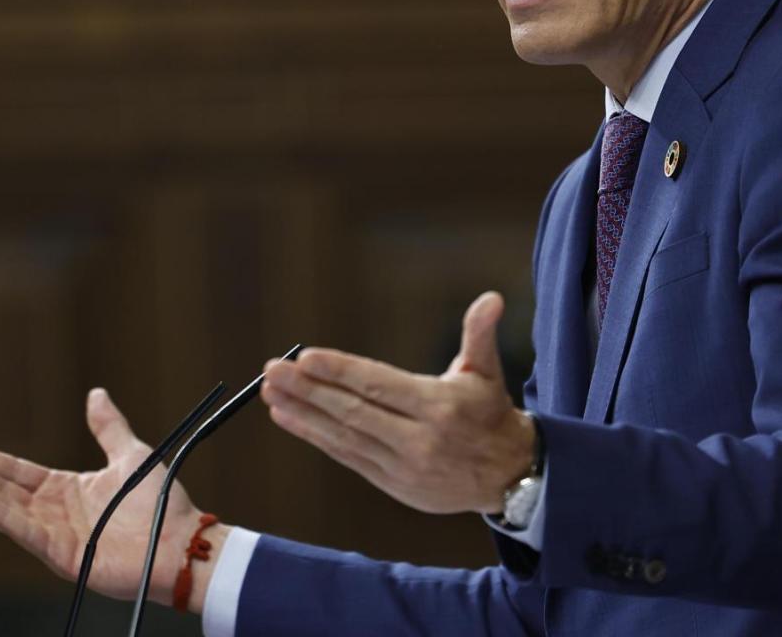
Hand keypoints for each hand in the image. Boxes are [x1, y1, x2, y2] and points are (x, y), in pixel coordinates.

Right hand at [0, 388, 228, 609]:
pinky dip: (0, 513)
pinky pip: (25, 530)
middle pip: (8, 489)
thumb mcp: (130, 454)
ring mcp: (57, 535)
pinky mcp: (62, 555)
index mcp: (70, 491)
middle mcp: (57, 513)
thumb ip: (109, 427)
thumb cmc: (161, 504)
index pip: (22, 473)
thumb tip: (95, 394)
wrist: (180, 541)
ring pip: (9, 509)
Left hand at [261, 290, 534, 514]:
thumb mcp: (487, 372)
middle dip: (309, 389)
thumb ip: (480, 333)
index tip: (305, 357)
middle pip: (354, 411)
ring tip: (271, 392)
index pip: (379, 385)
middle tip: (273, 369)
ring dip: (303, 413)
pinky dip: (315, 437)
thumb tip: (491, 298)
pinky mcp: (392, 483)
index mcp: (439, 406)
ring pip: (344, 437)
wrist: (510, 476)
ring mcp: (403, 466)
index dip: (340, 371)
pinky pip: (347, 456)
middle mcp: (419, 439)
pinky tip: (288, 418)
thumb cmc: (490, 414)